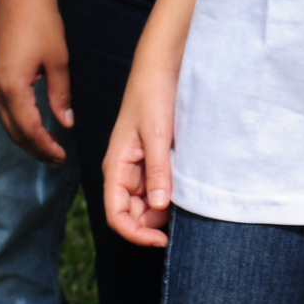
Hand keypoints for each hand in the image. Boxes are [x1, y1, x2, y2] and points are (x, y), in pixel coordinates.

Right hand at [0, 0, 72, 163]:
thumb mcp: (58, 60)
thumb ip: (61, 95)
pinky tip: (35, 122)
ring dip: (26, 136)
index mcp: (11, 87)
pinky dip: (19, 121)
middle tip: (57, 159)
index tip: (62, 157)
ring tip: (48, 146)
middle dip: (35, 148)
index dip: (46, 147)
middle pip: (14, 132)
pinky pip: (4, 107)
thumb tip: (66, 123)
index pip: (29, 130)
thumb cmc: (43, 21)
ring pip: (7, 121)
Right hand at [103, 54, 177, 247]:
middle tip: (182, 212)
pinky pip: (159, 185)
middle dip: (154, 221)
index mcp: (116, 166)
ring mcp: (139, 165)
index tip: (162, 240)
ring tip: (187, 194)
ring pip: (148, 202)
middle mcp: (124, 170)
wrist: (162, 64)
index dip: (136, 234)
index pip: (116, 215)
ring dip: (165, 206)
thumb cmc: (154, 93)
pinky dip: (171, 191)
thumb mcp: (158, 134)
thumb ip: (158, 171)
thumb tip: (159, 207)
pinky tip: (187, 184)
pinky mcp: (154, 157)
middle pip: (134, 213)